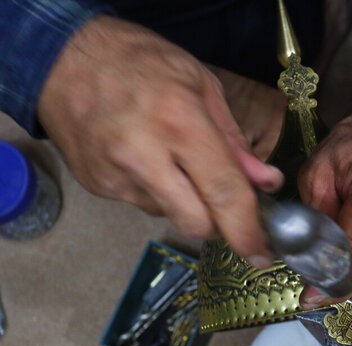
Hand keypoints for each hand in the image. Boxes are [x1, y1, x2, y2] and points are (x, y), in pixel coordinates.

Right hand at [37, 16, 281, 266]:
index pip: (223, 192)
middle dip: (219, 223)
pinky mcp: (96, 186)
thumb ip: (235, 140)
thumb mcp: (202, 85)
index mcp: (179, 121)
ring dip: (186, 202)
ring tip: (174, 159)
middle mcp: (144, 155)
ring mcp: (114, 176)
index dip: (247, 230)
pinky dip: (158, 192)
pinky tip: (148, 160)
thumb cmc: (140, 61)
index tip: (261, 254)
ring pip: (170, 216)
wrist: (60, 57)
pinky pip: (143, 204)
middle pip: (196, 222)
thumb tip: (265, 182)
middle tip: (225, 202)